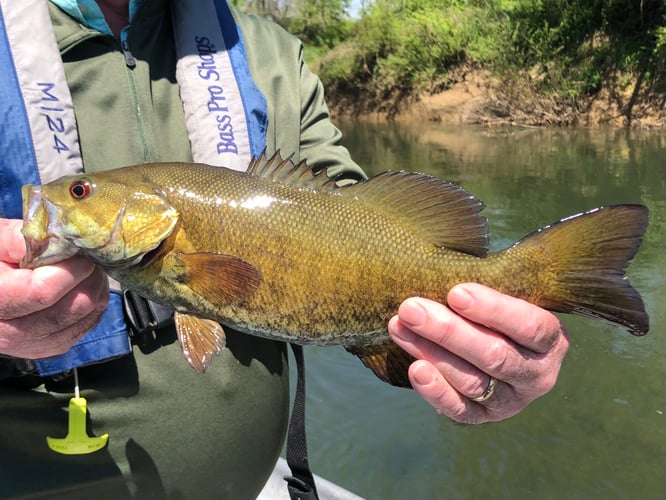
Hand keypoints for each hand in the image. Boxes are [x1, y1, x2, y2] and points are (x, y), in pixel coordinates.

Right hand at [0, 218, 108, 358]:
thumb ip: (23, 239)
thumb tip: (58, 240)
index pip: (43, 291)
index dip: (69, 268)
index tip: (77, 250)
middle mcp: (10, 332)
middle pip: (72, 307)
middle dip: (89, 276)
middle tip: (88, 257)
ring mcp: (32, 344)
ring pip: (85, 316)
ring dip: (96, 288)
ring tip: (87, 268)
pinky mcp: (51, 346)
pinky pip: (88, 325)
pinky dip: (95, 303)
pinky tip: (84, 285)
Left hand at [388, 283, 569, 423]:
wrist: (494, 343)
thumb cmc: (494, 310)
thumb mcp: (506, 294)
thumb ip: (489, 284)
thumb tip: (442, 264)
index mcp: (551, 338)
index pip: (529, 325)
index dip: (493, 309)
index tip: (455, 292)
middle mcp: (538, 374)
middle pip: (494, 355)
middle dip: (448, 330)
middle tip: (411, 308)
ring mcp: (512, 400)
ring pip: (473, 381)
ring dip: (431, 352)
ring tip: (399, 327)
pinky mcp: (485, 417)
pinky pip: (461, 410)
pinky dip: (436, 391)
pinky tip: (416, 369)